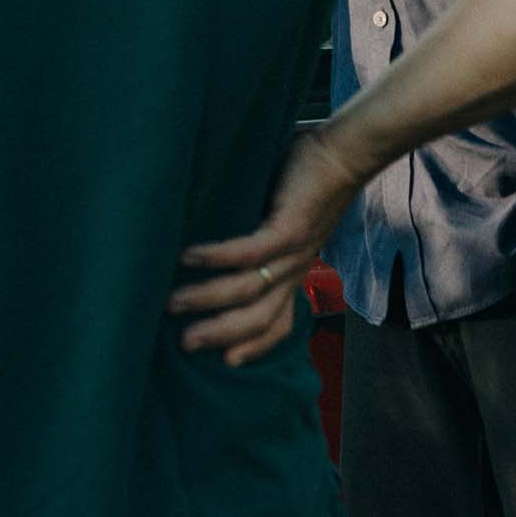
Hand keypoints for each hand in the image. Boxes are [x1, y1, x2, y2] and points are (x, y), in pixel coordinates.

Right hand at [171, 126, 374, 364]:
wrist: (344, 154)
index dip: (253, 346)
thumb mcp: (285, 217)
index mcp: (295, 270)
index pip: (277, 322)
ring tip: (171, 303)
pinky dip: (216, 258)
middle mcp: (294, 269)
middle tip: (183, 343)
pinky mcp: (287, 228)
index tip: (224, 362)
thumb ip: (260, 232)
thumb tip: (217, 232)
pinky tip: (188, 257)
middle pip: (258, 318)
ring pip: (247, 291)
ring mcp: (292, 252)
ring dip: (207, 300)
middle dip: (219, 335)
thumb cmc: (309, 178)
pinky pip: (248, 253)